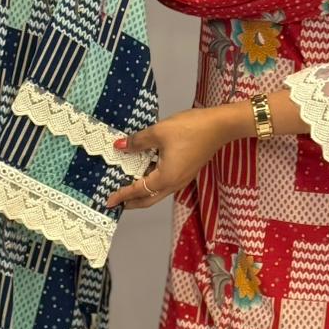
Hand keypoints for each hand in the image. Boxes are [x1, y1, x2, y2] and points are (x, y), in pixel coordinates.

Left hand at [105, 105, 251, 211]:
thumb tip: (119, 146)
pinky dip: (152, 185)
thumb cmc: (190, 128)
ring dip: (142, 194)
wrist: (219, 126)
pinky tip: (146, 174)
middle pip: (149, 199)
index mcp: (165, 177)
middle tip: (117, 202)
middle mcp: (174, 183)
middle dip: (132, 203)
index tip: (108, 201)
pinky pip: (166, 184)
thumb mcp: (159, 132)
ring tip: (128, 190)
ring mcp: (182, 179)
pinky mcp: (187, 172)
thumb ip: (137, 141)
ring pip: (158, 193)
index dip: (122, 195)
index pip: (138, 190)